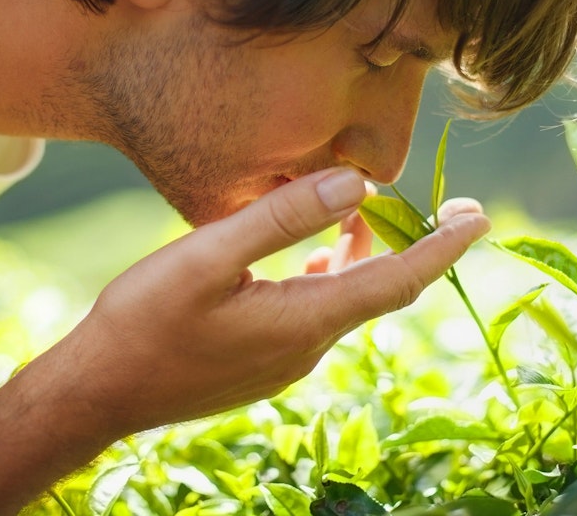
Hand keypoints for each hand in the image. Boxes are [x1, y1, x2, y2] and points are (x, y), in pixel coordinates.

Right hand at [58, 167, 490, 437]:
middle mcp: (309, 347)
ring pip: (346, 299)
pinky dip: (329, 275)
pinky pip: (318, 314)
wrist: (97, 393)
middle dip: (406, 241)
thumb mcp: (208, 255)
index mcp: (305, 321)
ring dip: (360, 254)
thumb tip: (355, 183)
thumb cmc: (143, 321)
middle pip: (378, 287)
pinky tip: (308, 256)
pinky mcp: (266, 364)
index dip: (444, 246)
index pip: (399, 280)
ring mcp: (288, 361)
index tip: (479, 216)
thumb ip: (282, 216)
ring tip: (356, 207)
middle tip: (428, 198)